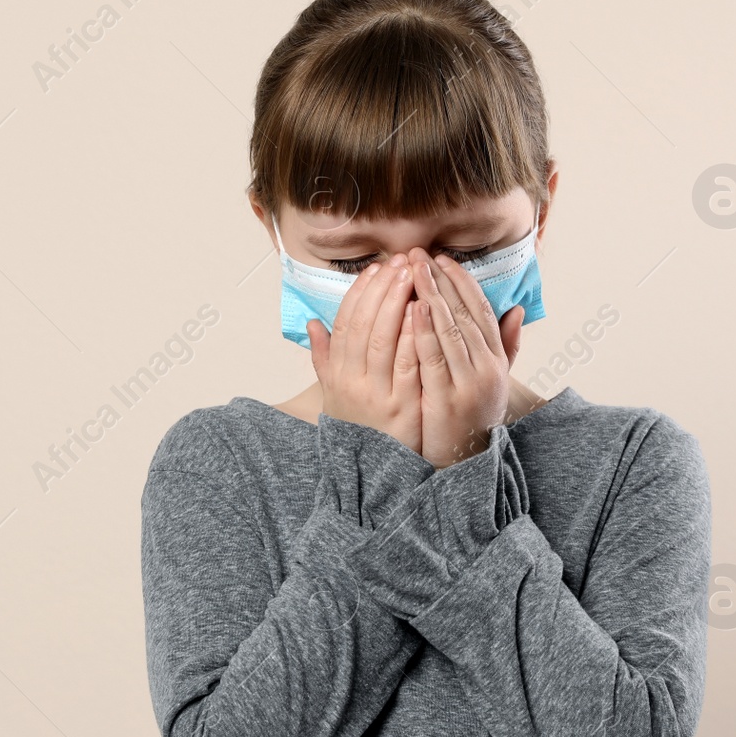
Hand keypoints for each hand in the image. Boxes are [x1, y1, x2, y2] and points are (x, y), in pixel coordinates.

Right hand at [305, 254, 421, 455]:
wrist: (375, 474)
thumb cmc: (360, 428)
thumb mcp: (334, 395)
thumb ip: (324, 359)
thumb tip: (312, 325)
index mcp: (336, 375)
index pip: (344, 324)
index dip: (358, 294)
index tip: (373, 270)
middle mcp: (351, 382)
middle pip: (363, 325)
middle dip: (382, 290)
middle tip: (400, 262)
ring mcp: (375, 395)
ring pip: (382, 340)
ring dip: (397, 303)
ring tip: (413, 275)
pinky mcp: (401, 408)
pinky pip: (406, 365)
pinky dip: (412, 336)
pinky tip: (424, 312)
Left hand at [406, 247, 522, 468]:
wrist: (465, 464)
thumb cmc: (472, 418)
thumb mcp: (492, 381)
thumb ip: (506, 346)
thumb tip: (517, 310)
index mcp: (496, 359)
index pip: (481, 311)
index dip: (462, 282)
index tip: (442, 259)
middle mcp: (487, 368)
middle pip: (465, 315)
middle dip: (441, 281)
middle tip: (419, 255)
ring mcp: (470, 383)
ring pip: (451, 331)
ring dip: (432, 297)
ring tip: (414, 271)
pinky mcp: (449, 400)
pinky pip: (435, 359)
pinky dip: (425, 331)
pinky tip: (414, 309)